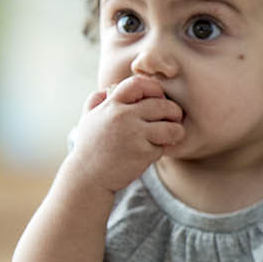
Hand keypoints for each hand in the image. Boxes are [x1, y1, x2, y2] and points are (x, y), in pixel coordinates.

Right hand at [65, 75, 183, 192]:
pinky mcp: (142, 153)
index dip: (155, 89)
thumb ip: (97, 101)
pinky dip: (159, 150)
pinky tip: (148, 154)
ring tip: (168, 137)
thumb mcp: (88, 119)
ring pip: (172, 127)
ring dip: (175, 132)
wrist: (87, 177)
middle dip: (174, 113)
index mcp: (111, 105)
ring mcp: (133, 134)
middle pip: (163, 105)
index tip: (158, 99)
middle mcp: (123, 116)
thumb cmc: (91, 147)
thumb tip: (108, 89)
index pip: (139, 84)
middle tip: (172, 120)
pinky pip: (163, 147)